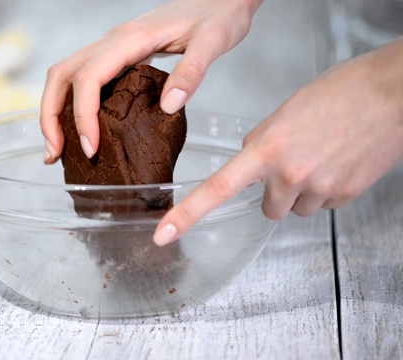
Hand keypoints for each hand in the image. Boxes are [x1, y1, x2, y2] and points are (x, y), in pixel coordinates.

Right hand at [40, 0, 262, 161]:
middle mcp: (112, 41)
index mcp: (129, 39)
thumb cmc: (218, 14)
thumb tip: (168, 106)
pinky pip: (84, 79)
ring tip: (59, 148)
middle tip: (55, 154)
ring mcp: (112, 47)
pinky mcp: (119, 55)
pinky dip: (73, 105)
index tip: (90, 147)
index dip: (82, 115)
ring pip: (66, 76)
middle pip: (62, 76)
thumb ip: (192, 72)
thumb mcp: (213, 41)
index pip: (89, 78)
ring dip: (55, 111)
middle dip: (51, 116)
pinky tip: (81, 128)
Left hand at [153, 38, 402, 245]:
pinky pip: (324, 205)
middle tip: (293, 165)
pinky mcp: (345, 195)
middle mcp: (289, 174)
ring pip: (297, 209)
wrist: (390, 93)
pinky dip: (328, 190)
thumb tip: (250, 163)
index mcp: (265, 149)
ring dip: (303, 192)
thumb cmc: (339, 93)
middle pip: (268, 208)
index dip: (187, 215)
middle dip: (275, 192)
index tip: (165, 234)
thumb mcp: (284, 113)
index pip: (217, 189)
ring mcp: (319, 188)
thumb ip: (261, 142)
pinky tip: (338, 163)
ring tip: (321, 158)